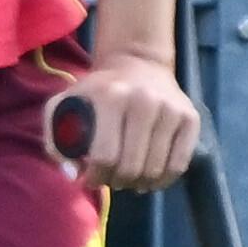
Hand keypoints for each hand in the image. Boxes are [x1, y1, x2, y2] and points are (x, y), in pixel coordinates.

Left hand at [47, 54, 202, 194]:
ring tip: (130, 178)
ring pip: (155, 171)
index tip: (91, 178)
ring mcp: (171, 110)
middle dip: (117, 182)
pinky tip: (151, 176)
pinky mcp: (190, 118)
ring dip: (139, 183)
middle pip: (130, 167)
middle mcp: (144, 101)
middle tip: (112, 179)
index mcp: (110, 97)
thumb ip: (56, 140)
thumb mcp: (66, 104)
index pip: (104, 156)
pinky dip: (163, 179)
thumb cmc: (99, 90)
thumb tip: (73, 174)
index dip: (96, 176)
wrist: (139, 63)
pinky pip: (178, 165)